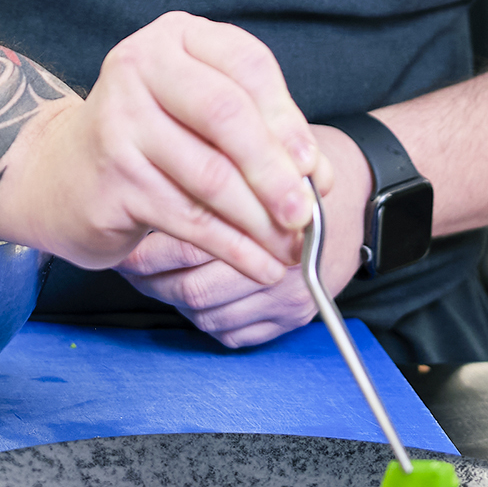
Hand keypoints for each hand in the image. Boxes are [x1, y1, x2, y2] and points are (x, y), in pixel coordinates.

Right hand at [0, 12, 319, 283]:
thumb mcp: (198, 113)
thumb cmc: (148, 139)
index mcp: (173, 39)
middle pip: (228, 118)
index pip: (248, 65)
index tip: (313, 167)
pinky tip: (261, 265)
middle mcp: (139, 69)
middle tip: (306, 215)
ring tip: (292, 250)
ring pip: (212, 177)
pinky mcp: (114, 179)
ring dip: (261, 222)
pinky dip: (234, 248)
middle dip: (276, 173)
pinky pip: (190, 219)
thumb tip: (317, 178)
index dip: (288, 119)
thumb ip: (258, 130)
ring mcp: (120, 123)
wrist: (60, 174)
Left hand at [119, 125, 369, 347]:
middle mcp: (281, 272)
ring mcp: (287, 302)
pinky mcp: (291, 320)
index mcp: (269, 228)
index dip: (147, 245)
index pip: (191, 245)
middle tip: (125, 258)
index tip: (124, 235)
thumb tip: (148, 179)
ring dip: (170, 298)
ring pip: (205, 315)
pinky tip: (187, 293)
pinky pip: (231, 334)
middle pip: (191, 288)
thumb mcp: (260, 152)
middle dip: (149, 277)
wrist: (363, 196)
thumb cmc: (299, 170)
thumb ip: (214, 167)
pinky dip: (202, 317)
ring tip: (148, 275)